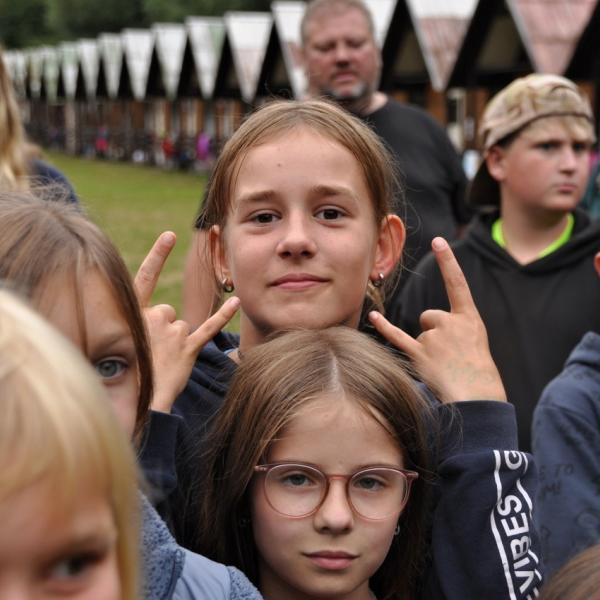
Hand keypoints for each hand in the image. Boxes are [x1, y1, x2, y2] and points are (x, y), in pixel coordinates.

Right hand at [135, 231, 239, 412]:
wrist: (137, 401)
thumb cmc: (127, 371)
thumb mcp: (122, 339)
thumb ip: (140, 321)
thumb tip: (160, 313)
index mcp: (133, 313)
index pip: (145, 277)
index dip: (158, 256)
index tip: (170, 235)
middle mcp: (153, 317)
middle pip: (167, 311)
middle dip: (162, 328)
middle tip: (150, 352)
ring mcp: (172, 334)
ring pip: (182, 325)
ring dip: (176, 340)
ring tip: (162, 360)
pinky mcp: (189, 349)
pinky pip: (209, 327)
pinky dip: (223, 315)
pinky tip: (237, 302)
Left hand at [368, 237, 505, 403]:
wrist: (477, 399)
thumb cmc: (479, 374)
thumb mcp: (476, 343)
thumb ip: (457, 329)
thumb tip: (432, 329)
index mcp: (470, 319)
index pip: (457, 283)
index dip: (448, 261)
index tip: (438, 240)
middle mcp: (451, 323)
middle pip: (430, 316)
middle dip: (435, 331)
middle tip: (450, 354)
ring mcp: (434, 338)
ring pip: (421, 332)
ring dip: (427, 347)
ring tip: (444, 365)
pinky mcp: (419, 354)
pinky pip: (398, 337)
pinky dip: (385, 327)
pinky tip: (374, 316)